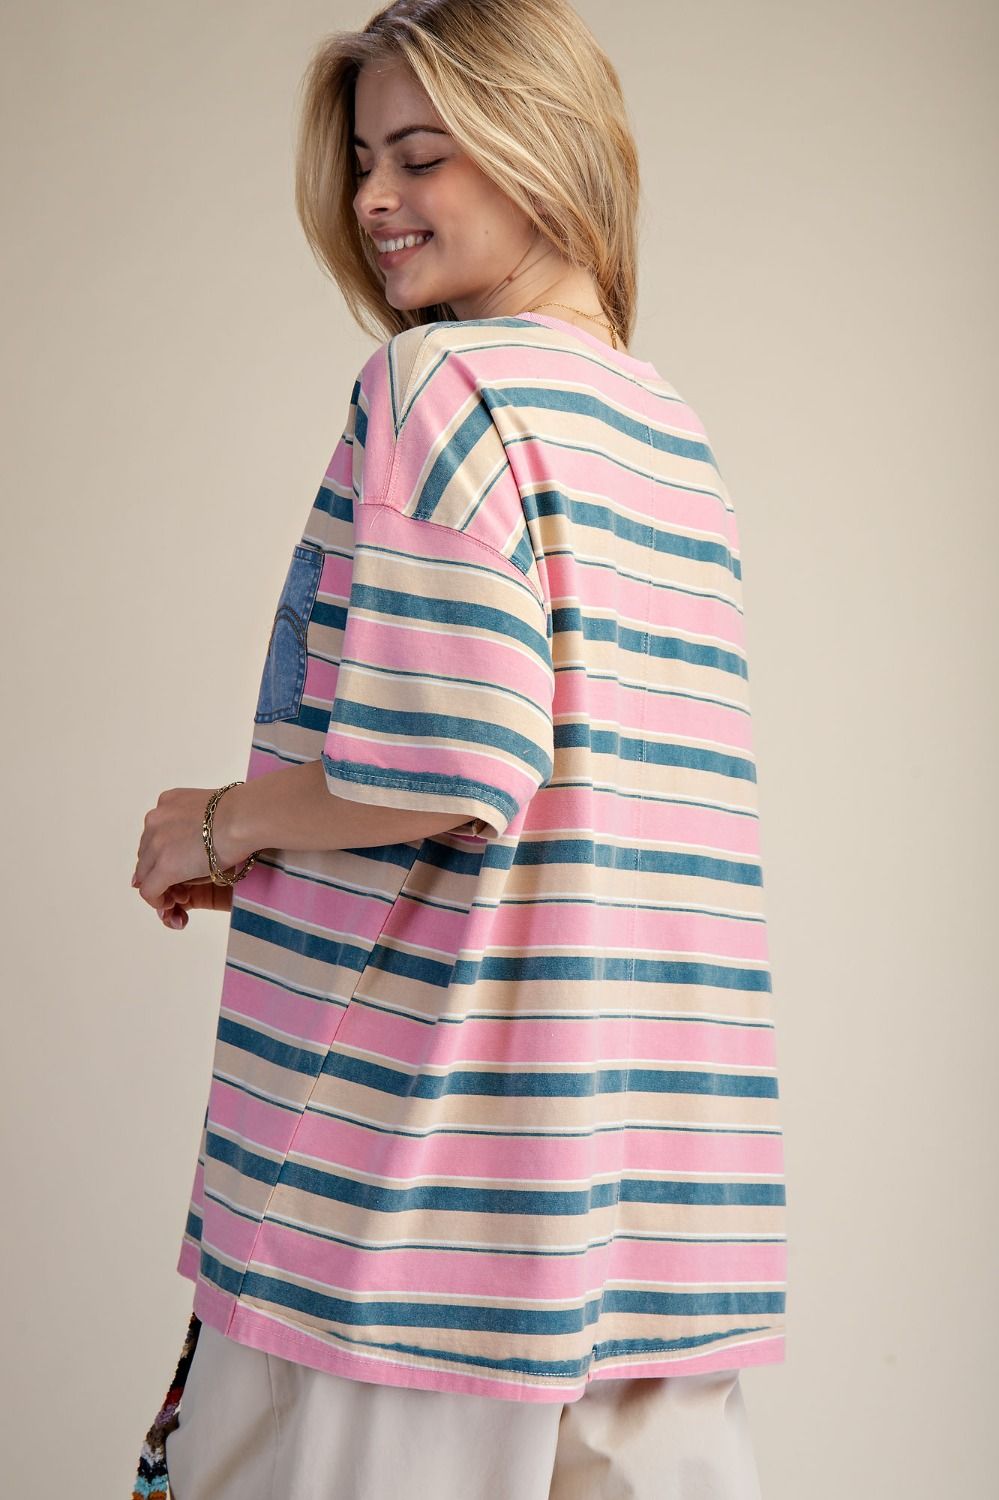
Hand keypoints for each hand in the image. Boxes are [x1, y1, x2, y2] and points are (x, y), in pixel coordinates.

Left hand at [131, 785, 248, 922]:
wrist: (246, 817)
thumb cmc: (242, 813)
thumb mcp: (209, 812)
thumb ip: (194, 824)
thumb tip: (190, 847)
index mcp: (167, 802)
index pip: (155, 835)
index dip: (166, 855)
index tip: (183, 865)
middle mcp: (155, 819)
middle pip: (147, 854)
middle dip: (160, 871)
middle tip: (182, 885)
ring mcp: (156, 843)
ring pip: (145, 873)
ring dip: (160, 885)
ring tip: (182, 894)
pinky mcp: (163, 866)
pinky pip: (148, 891)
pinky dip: (157, 900)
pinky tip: (170, 905)